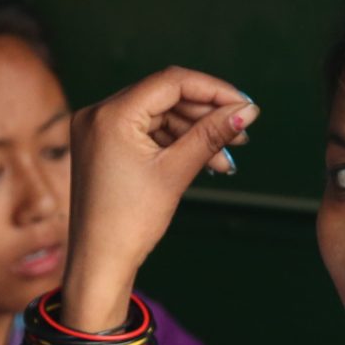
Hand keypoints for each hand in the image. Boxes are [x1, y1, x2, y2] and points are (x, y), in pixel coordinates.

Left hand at [64, 67, 256, 328]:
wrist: (100, 262)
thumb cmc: (131, 221)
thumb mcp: (176, 172)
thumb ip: (211, 134)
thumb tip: (247, 110)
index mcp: (110, 115)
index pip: (171, 82)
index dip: (213, 90)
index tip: (245, 106)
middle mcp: (98, 113)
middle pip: (165, 97)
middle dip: (205, 115)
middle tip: (241, 132)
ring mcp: (97, 129)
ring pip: (158, 116)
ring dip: (194, 133)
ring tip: (226, 159)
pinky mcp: (102, 145)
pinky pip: (145, 132)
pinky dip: (174, 143)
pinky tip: (203, 161)